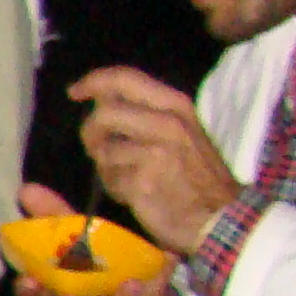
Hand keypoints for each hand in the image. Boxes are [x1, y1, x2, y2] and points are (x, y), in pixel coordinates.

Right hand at [9, 182, 175, 295]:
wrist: (139, 274)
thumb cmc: (97, 253)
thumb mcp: (77, 232)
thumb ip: (54, 215)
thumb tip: (27, 189)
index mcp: (56, 288)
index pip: (31, 295)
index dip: (28, 291)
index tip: (30, 279)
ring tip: (130, 285)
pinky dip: (155, 291)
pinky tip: (165, 265)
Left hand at [73, 67, 241, 254]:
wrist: (221, 216)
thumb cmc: (198, 175)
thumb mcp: (182, 132)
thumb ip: (145, 114)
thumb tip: (102, 102)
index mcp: (176, 106)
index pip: (125, 79)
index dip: (93, 81)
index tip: (74, 91)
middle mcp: (166, 123)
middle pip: (103, 114)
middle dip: (91, 132)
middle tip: (97, 148)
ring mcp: (154, 152)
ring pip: (103, 151)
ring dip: (107, 167)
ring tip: (130, 178)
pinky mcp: (141, 181)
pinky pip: (109, 180)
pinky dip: (115, 188)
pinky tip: (136, 194)